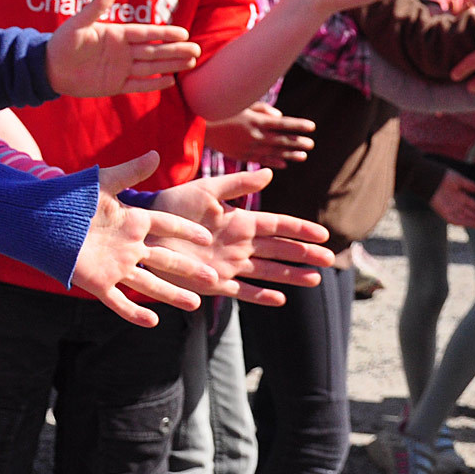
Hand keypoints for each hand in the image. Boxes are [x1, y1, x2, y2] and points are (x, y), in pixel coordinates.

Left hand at [46, 0, 199, 97]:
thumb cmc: (62, 43)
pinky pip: (138, 85)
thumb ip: (95, 7)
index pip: (147, 34)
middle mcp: (123, 51)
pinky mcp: (114, 85)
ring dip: (170, 65)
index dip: (165, 33)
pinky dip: (153, 84)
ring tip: (191, 63)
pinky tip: (170, 81)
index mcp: (117, 34)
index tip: (184, 33)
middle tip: (197, 50)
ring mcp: (120, 69)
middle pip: (154, 51)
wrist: (48, 68)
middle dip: (175, 50)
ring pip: (151, 67)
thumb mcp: (78, 24)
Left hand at [71, 151, 222, 327]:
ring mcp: (115, 267)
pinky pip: (119, 302)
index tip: (208, 237)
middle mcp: (128, 246)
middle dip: (189, 269)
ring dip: (172, 294)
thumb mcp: (103, 183)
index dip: (186, 232)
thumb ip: (130, 172)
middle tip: (214, 277)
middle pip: (165, 260)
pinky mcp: (98, 283)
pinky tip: (153, 321)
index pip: (166, 227)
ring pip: (150, 284)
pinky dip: (133, 313)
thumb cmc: (70, 198)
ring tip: (196, 303)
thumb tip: (155, 154)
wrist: (39, 219)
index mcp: (131, 222)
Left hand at [149, 168, 335, 304]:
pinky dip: (260, 296)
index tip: (322, 234)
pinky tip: (279, 299)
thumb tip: (270, 174)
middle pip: (279, 250)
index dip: (299, 230)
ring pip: (267, 271)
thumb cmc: (173, 205)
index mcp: (239, 220)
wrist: (145, 229)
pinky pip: (242, 291)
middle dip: (304, 254)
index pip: (277, 225)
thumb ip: (236, 184)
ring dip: (290, 275)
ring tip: (314, 279)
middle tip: (329, 260)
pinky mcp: (215, 282)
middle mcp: (239, 244)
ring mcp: (230, 264)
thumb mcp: (206, 190)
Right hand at [203, 103, 314, 168]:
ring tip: (303, 156)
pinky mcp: (240, 155)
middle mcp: (254, 136)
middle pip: (281, 140)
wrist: (199, 125)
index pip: (283, 124)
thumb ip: (262, 109)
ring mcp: (248, 147)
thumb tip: (280, 116)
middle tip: (311, 144)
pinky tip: (284, 164)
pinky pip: (261, 160)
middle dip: (298, 142)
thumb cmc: (221, 109)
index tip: (312, 127)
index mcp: (255, 121)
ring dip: (290, 154)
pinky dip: (274, 162)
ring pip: (274, 152)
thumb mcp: (241, 104)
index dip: (298, 125)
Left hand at [429, 170, 474, 227]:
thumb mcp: (458, 180)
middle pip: (472, 213)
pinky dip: (466, 222)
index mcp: (460, 196)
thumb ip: (469, 185)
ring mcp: (451, 209)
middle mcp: (456, 204)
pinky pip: (457, 220)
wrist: (429, 178)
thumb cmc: (442, 177)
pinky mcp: (445, 213)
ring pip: (466, 218)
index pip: (474, 205)